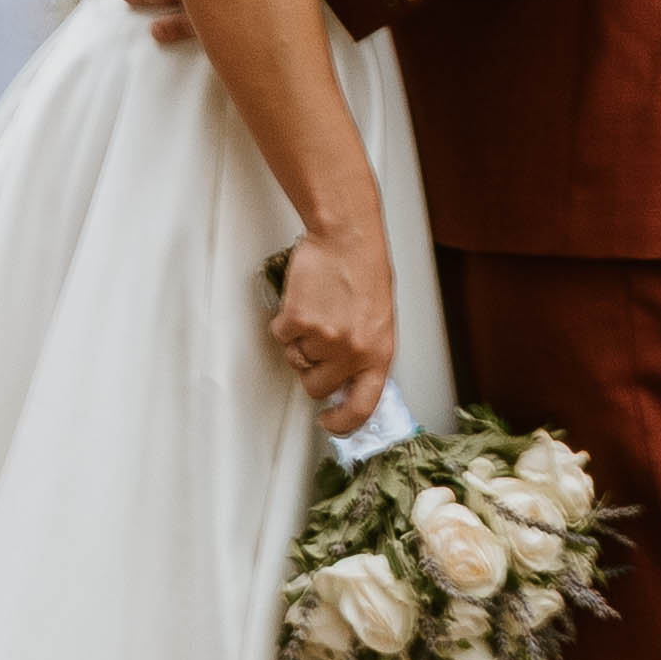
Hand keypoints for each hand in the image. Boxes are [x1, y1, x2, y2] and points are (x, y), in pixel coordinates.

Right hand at [267, 224, 396, 435]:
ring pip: (296, 360)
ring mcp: (324, 339)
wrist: (348, 237)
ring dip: (300, 341)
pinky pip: (282, 336)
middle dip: (312, 371)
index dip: (343, 422)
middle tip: (319, 342)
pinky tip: (304, 301)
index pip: (362, 407)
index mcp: (379, 354)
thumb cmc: (365, 273)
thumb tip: (346, 385)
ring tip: (317, 311)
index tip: (330, 422)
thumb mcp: (379, 322)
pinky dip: (286, 321)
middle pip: (316, 387)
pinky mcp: (298, 321)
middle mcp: (352, 352)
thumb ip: (365, 356)